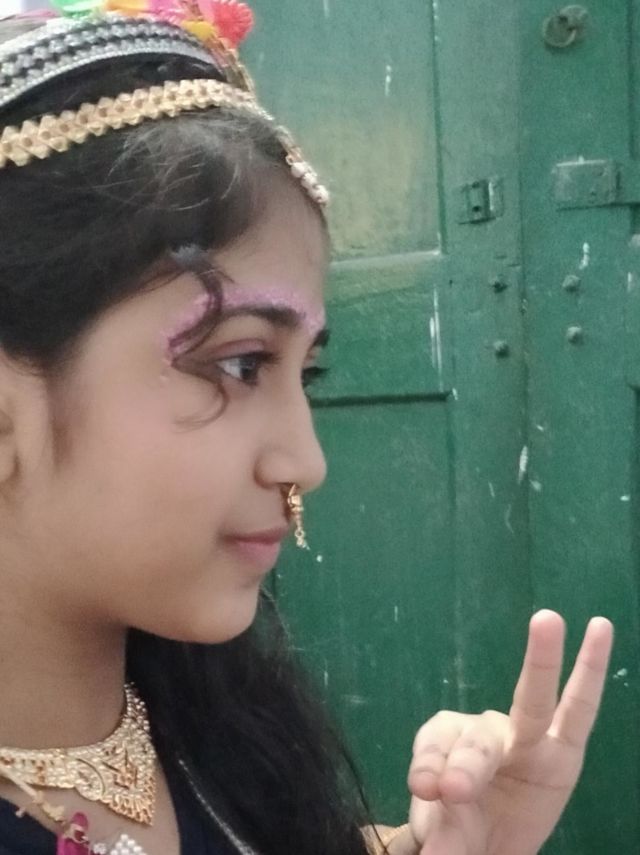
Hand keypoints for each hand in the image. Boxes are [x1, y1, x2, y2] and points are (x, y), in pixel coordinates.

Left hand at [404, 610, 612, 854]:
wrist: (486, 843)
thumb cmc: (458, 825)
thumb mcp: (445, 835)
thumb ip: (442, 836)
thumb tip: (435, 846)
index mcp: (443, 745)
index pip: (434, 746)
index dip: (429, 765)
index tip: (425, 791)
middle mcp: (483, 731)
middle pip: (475, 737)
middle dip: (465, 758)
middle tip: (451, 789)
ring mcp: (525, 735)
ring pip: (532, 702)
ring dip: (542, 659)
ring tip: (547, 619)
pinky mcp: (564, 747)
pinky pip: (581, 707)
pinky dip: (591, 667)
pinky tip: (599, 628)